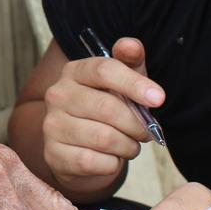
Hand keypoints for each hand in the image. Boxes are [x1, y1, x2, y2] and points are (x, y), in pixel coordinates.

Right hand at [41, 38, 164, 195]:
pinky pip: (95, 162)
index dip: (135, 84)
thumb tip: (131, 45)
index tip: (159, 99)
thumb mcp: (120, 83)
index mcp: (74, 71)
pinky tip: (111, 158)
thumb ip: (129, 61)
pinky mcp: (54, 154)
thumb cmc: (104, 109)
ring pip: (104, 138)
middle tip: (146, 132)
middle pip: (108, 108)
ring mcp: (52, 125)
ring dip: (128, 146)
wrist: (77, 147)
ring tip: (129, 145)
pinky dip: (112, 164)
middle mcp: (57, 94)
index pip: (104, 70)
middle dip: (137, 124)